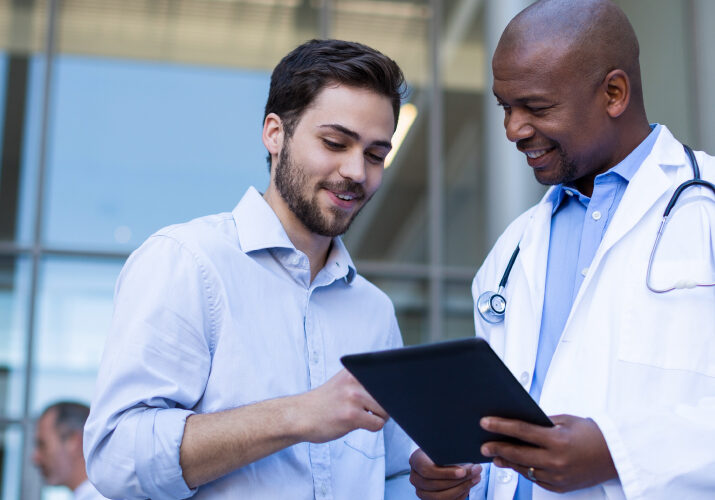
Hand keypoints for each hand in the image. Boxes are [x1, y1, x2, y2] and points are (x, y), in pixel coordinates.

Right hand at [297, 369, 387, 442]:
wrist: (299, 416)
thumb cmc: (322, 403)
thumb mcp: (342, 382)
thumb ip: (362, 382)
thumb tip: (392, 390)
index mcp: (353, 370)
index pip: (385, 375)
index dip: (388, 388)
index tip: (384, 394)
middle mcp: (354, 381)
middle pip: (388, 393)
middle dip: (384, 405)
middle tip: (369, 409)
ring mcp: (353, 397)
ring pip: (385, 410)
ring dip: (378, 417)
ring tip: (362, 416)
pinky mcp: (351, 415)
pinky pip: (377, 424)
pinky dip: (372, 427)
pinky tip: (357, 424)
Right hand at [409, 448, 481, 499]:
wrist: (438, 457)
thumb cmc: (441, 450)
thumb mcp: (443, 446)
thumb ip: (451, 452)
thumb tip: (470, 459)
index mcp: (415, 461)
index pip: (428, 470)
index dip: (446, 473)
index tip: (463, 472)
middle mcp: (415, 478)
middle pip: (435, 485)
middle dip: (458, 481)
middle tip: (475, 473)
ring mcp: (421, 491)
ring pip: (441, 496)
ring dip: (461, 488)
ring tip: (475, 478)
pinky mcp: (429, 499)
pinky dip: (460, 495)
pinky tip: (469, 485)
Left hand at [480, 414, 616, 492]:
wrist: (615, 455)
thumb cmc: (592, 434)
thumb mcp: (565, 421)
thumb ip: (541, 424)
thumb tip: (518, 426)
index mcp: (558, 440)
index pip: (521, 431)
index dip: (500, 426)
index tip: (485, 423)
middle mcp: (557, 461)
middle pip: (518, 455)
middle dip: (498, 449)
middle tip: (484, 446)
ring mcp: (558, 477)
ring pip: (524, 470)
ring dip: (509, 462)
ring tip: (497, 455)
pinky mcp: (561, 487)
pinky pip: (536, 479)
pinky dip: (525, 471)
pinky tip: (516, 464)